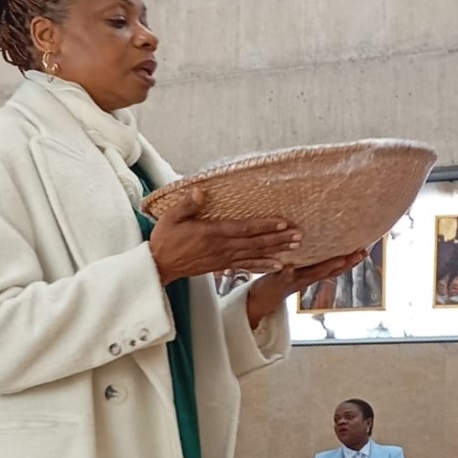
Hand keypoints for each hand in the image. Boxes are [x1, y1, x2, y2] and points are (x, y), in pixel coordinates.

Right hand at [149, 186, 300, 284]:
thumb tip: (200, 191)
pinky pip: (246, 266)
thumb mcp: (171, 218)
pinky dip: (262, 266)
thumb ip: (187, 205)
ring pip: (254, 255)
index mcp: (212, 233)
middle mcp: (222, 247)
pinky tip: (276, 265)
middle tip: (298, 236)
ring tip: (295, 248)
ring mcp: (223, 259)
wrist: (159, 266)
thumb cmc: (165, 240)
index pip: (243, 229)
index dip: (264, 226)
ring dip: (276, 251)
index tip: (283, 223)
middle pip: (255, 243)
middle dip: (278, 239)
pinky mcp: (221, 266)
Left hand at [245, 249, 367, 327]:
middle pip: (330, 270)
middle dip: (347, 263)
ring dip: (326, 268)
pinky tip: (290, 267)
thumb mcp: (300, 267)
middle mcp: (308, 278)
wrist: (263, 297)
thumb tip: (322, 239)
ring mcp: (295, 280)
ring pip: (313, 274)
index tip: (366, 250)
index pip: (336, 266)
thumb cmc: (282, 277)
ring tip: (340, 260)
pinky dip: (288, 273)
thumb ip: (311, 258)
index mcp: (313, 272)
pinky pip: (284, 277)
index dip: (351, 260)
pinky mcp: (279, 281)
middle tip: (361, 253)